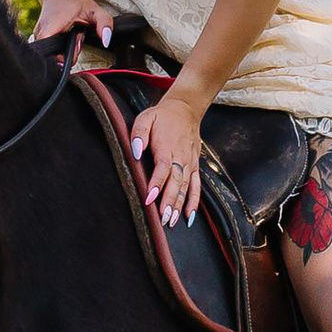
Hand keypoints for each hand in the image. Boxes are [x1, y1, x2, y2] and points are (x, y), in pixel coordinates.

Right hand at [33, 0, 112, 49]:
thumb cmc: (74, 0)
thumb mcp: (94, 9)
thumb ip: (104, 24)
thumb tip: (106, 40)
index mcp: (53, 24)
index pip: (50, 50)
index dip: (64, 56)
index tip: (76, 45)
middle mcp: (41, 31)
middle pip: (53, 55)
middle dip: (68, 52)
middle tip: (78, 38)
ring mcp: (38, 34)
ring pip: (51, 53)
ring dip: (64, 49)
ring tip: (71, 35)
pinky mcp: (39, 37)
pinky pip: (50, 48)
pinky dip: (59, 45)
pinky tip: (65, 36)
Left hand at [129, 85, 206, 225]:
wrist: (185, 109)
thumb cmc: (162, 116)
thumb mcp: (145, 118)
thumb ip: (139, 134)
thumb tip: (135, 151)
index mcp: (167, 147)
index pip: (163, 169)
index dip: (157, 184)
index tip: (150, 199)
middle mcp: (180, 157)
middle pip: (176, 183)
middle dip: (170, 202)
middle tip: (163, 219)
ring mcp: (189, 163)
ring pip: (186, 187)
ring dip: (180, 205)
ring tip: (173, 221)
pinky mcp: (194, 166)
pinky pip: (196, 186)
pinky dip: (194, 201)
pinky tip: (189, 216)